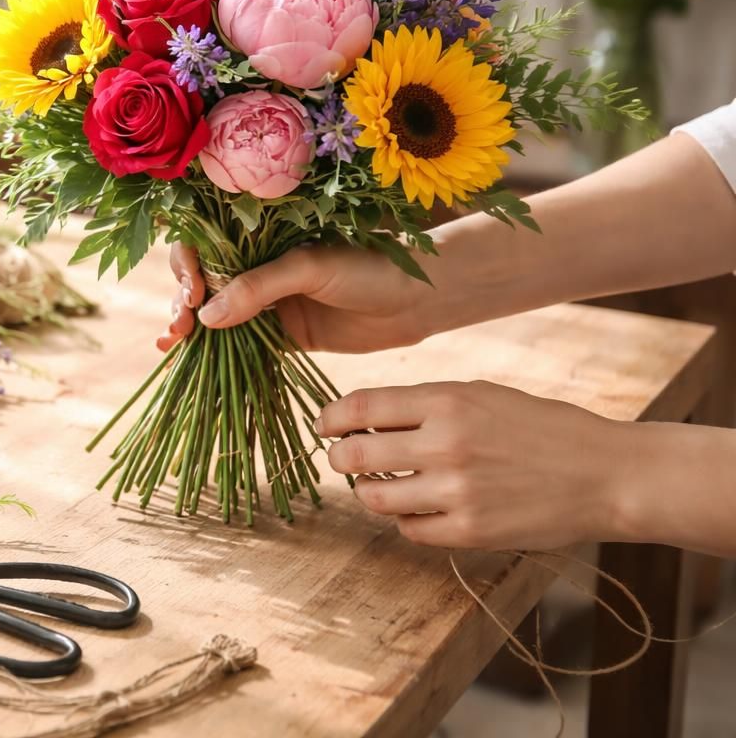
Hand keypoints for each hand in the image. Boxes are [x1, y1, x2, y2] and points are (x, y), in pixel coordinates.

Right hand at [159, 242, 431, 353]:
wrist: (418, 299)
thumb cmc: (371, 265)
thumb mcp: (311, 267)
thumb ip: (259, 288)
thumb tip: (206, 317)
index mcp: (261, 234)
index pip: (205, 243)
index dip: (188, 266)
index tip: (193, 293)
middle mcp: (257, 264)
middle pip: (200, 280)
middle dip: (181, 300)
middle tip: (179, 326)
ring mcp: (266, 301)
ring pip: (213, 313)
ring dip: (187, 326)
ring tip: (171, 342)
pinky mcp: (280, 334)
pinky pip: (238, 342)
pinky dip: (211, 351)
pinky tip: (185, 358)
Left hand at [317, 381, 631, 549]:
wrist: (604, 474)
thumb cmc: (540, 428)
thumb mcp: (482, 396)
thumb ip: (424, 405)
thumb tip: (363, 419)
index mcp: (447, 402)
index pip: (362, 407)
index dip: (331, 418)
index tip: (323, 425)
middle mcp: (446, 445)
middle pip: (357, 455)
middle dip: (340, 457)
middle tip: (342, 458)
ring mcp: (456, 492)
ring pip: (376, 497)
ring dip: (369, 491)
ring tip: (380, 484)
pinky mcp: (470, 532)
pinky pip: (410, 530)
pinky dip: (406, 519)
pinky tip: (419, 507)